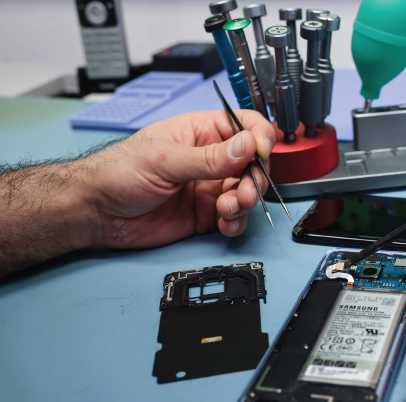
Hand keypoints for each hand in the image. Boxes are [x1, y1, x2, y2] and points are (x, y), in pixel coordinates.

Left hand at [80, 110, 275, 247]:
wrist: (95, 212)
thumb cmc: (116, 173)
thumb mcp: (165, 160)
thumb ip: (209, 157)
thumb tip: (246, 145)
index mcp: (200, 132)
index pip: (243, 125)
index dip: (258, 137)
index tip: (260, 153)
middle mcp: (210, 159)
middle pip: (253, 163)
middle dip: (255, 177)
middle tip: (244, 191)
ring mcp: (209, 187)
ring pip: (247, 191)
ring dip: (246, 201)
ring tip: (229, 207)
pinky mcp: (206, 214)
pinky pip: (235, 217)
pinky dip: (236, 222)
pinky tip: (224, 222)